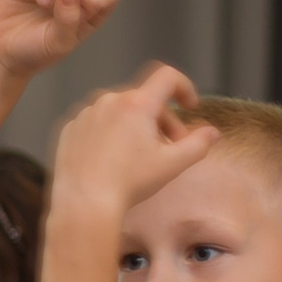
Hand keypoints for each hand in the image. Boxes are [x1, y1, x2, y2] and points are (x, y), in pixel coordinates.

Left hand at [51, 63, 220, 220]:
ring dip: (135, 125)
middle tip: (168, 147)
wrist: (83, 203)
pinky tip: (111, 159)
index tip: (189, 106)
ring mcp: (85, 114)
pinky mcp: (69, 129)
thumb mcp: (173, 164)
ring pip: (119, 111)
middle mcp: (108, 101)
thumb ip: (199, 144)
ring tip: (138, 155)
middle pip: (144, 99)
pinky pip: (97, 122)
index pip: (167, 77)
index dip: (185, 87)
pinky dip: (109, 133)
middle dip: (162, 119)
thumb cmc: (128, 183)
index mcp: (136, 104)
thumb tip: (212, 133)